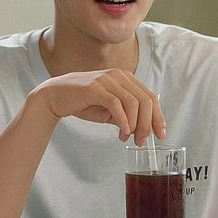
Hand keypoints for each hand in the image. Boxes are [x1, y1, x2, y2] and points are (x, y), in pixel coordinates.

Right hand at [28, 69, 165, 144]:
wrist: (56, 96)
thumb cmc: (83, 102)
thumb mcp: (110, 110)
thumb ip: (126, 115)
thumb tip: (141, 130)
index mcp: (126, 79)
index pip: (150, 97)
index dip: (158, 117)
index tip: (160, 134)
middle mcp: (119, 76)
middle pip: (145, 100)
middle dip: (147, 124)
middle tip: (141, 141)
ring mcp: (107, 80)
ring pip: (133, 103)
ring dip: (134, 125)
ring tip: (127, 138)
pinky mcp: (95, 88)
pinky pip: (116, 104)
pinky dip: (123, 120)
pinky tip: (122, 131)